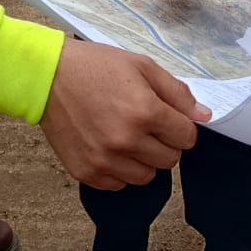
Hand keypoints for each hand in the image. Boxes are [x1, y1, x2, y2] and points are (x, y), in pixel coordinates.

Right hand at [38, 38, 209, 189]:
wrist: (47, 76)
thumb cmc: (94, 66)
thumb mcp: (141, 66)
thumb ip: (176, 92)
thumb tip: (204, 116)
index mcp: (145, 112)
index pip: (187, 138)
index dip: (181, 126)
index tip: (168, 118)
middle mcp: (127, 141)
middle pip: (170, 160)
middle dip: (164, 142)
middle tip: (146, 124)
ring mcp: (105, 160)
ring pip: (147, 176)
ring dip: (143, 159)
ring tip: (126, 135)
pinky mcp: (87, 172)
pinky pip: (119, 185)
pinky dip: (119, 169)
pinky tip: (109, 146)